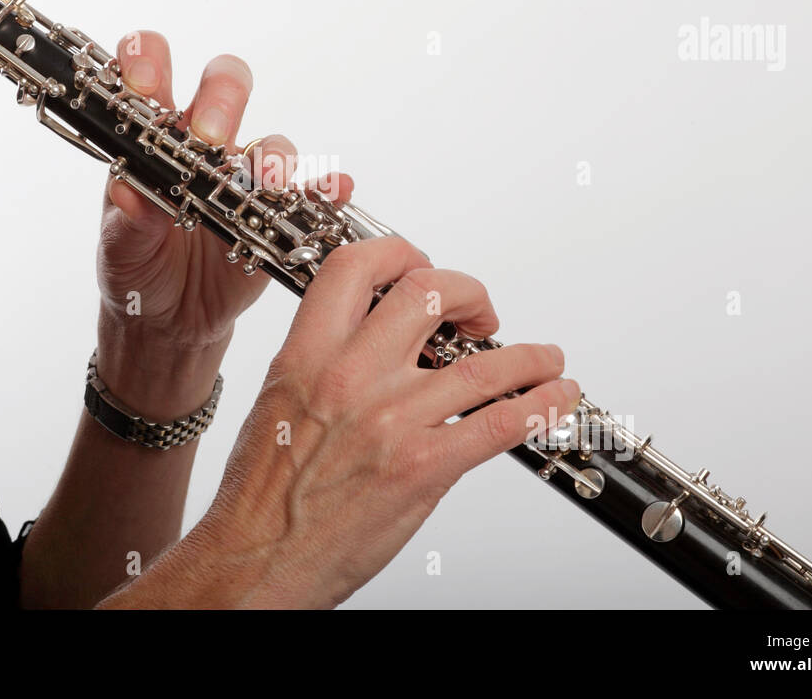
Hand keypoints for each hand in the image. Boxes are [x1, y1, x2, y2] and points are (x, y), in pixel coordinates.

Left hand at [95, 30, 352, 416]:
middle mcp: (204, 145)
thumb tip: (125, 190)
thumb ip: (124, 218)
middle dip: (222, 100)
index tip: (144, 82)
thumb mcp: (119, 246)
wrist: (168, 318)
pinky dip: (326, 187)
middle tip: (211, 136)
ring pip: (271, 143)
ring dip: (275, 155)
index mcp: (153, 136)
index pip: (150, 74)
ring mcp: (244, 178)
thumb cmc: (138, 265)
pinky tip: (332, 190)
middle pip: (225, 88)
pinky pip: (312, 192)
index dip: (147, 61)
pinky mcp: (278, 215)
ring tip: (270, 182)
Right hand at [102, 237, 579, 607]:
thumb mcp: (280, 402)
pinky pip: (502, 423)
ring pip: (485, 364)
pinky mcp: (424, 468)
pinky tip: (557, 397)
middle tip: (480, 315)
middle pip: (429, 293)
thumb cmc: (261, 494)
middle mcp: (350, 376)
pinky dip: (543, 405)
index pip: (355, 266)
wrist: (254, 559)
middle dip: (470, 294)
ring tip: (548, 359)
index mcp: (306, 354)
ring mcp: (391, 420)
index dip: (400, 252)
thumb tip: (371, 342)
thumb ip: (324, 363)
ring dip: (530, 357)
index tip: (421, 264)